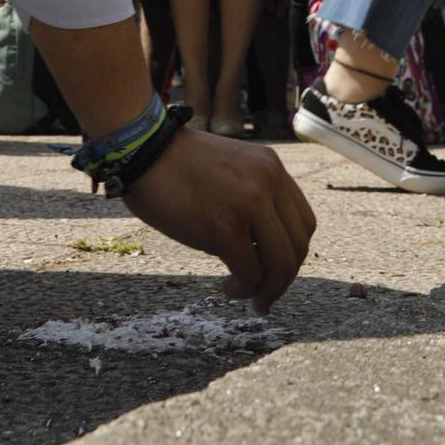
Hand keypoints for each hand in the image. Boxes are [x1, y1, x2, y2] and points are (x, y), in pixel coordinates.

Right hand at [124, 125, 315, 312]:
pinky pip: (250, 272)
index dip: (293, 253)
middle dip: (283, 279)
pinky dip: (242, 289)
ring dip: (267, 289)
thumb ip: (252, 197)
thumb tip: (260, 248)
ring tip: (244, 295)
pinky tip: (226, 288)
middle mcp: (268, 182)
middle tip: (263, 295)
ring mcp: (249, 203)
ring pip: (282, 264)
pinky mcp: (225, 227)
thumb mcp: (230, 169)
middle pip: (298, 246)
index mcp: (270, 168)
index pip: (303, 222)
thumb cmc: (174, 164)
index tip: (273, 270)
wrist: (141, 149)